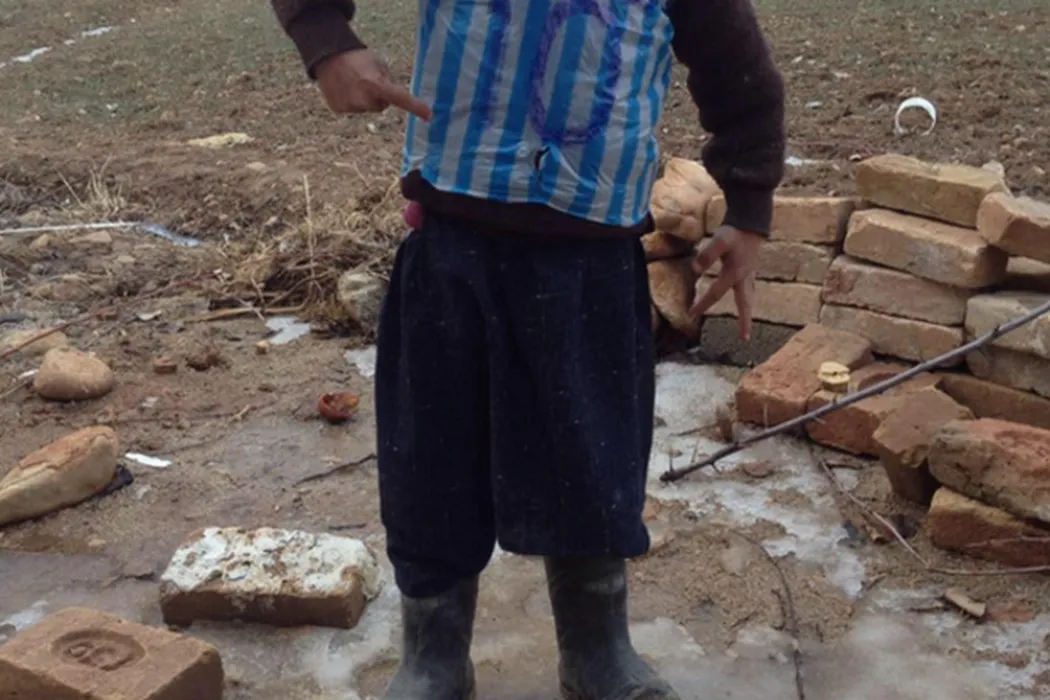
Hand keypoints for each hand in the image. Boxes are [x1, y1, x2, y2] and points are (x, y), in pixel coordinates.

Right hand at [315, 49, 431, 120]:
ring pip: (366, 108)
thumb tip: (396, 97)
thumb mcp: (378, 65)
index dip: (415, 107)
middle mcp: (362, 99)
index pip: (400, 98)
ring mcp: (349, 106)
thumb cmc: (357, 58)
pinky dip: (351, 101)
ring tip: (353, 82)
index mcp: (375, 84)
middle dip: (378, 96)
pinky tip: (344, 88)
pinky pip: (352, 109)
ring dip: (364, 98)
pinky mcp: (339, 109)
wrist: (326, 56)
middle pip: (381, 106)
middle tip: (367, 80)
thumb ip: (389, 82)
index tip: (429, 115)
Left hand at [690, 225, 764, 340]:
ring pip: (748, 296)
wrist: (752, 220)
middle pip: (744, 303)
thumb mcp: (719, 241)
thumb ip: (707, 255)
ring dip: (746, 310)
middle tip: (745, 338)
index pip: (715, 293)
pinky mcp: (750, 267)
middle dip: (744, 320)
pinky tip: (744, 296)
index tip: (691, 313)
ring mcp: (749, 273)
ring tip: (746, 325)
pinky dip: (747, 297)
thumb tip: (695, 270)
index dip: (702, 304)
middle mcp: (744, 277)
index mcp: (735, 274)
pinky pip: (749, 288)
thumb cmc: (735, 231)